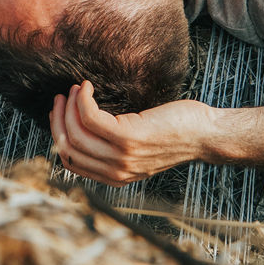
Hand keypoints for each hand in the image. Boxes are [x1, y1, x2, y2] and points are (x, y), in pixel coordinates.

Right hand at [49, 81, 214, 185]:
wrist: (205, 135)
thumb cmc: (175, 133)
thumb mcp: (139, 148)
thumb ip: (114, 148)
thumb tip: (85, 126)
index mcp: (116, 176)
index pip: (70, 162)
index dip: (58, 135)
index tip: (59, 113)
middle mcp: (116, 171)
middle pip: (68, 147)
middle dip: (58, 119)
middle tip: (62, 97)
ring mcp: (122, 156)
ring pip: (76, 132)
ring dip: (70, 106)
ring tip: (76, 89)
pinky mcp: (129, 137)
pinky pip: (91, 117)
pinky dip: (83, 99)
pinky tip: (88, 87)